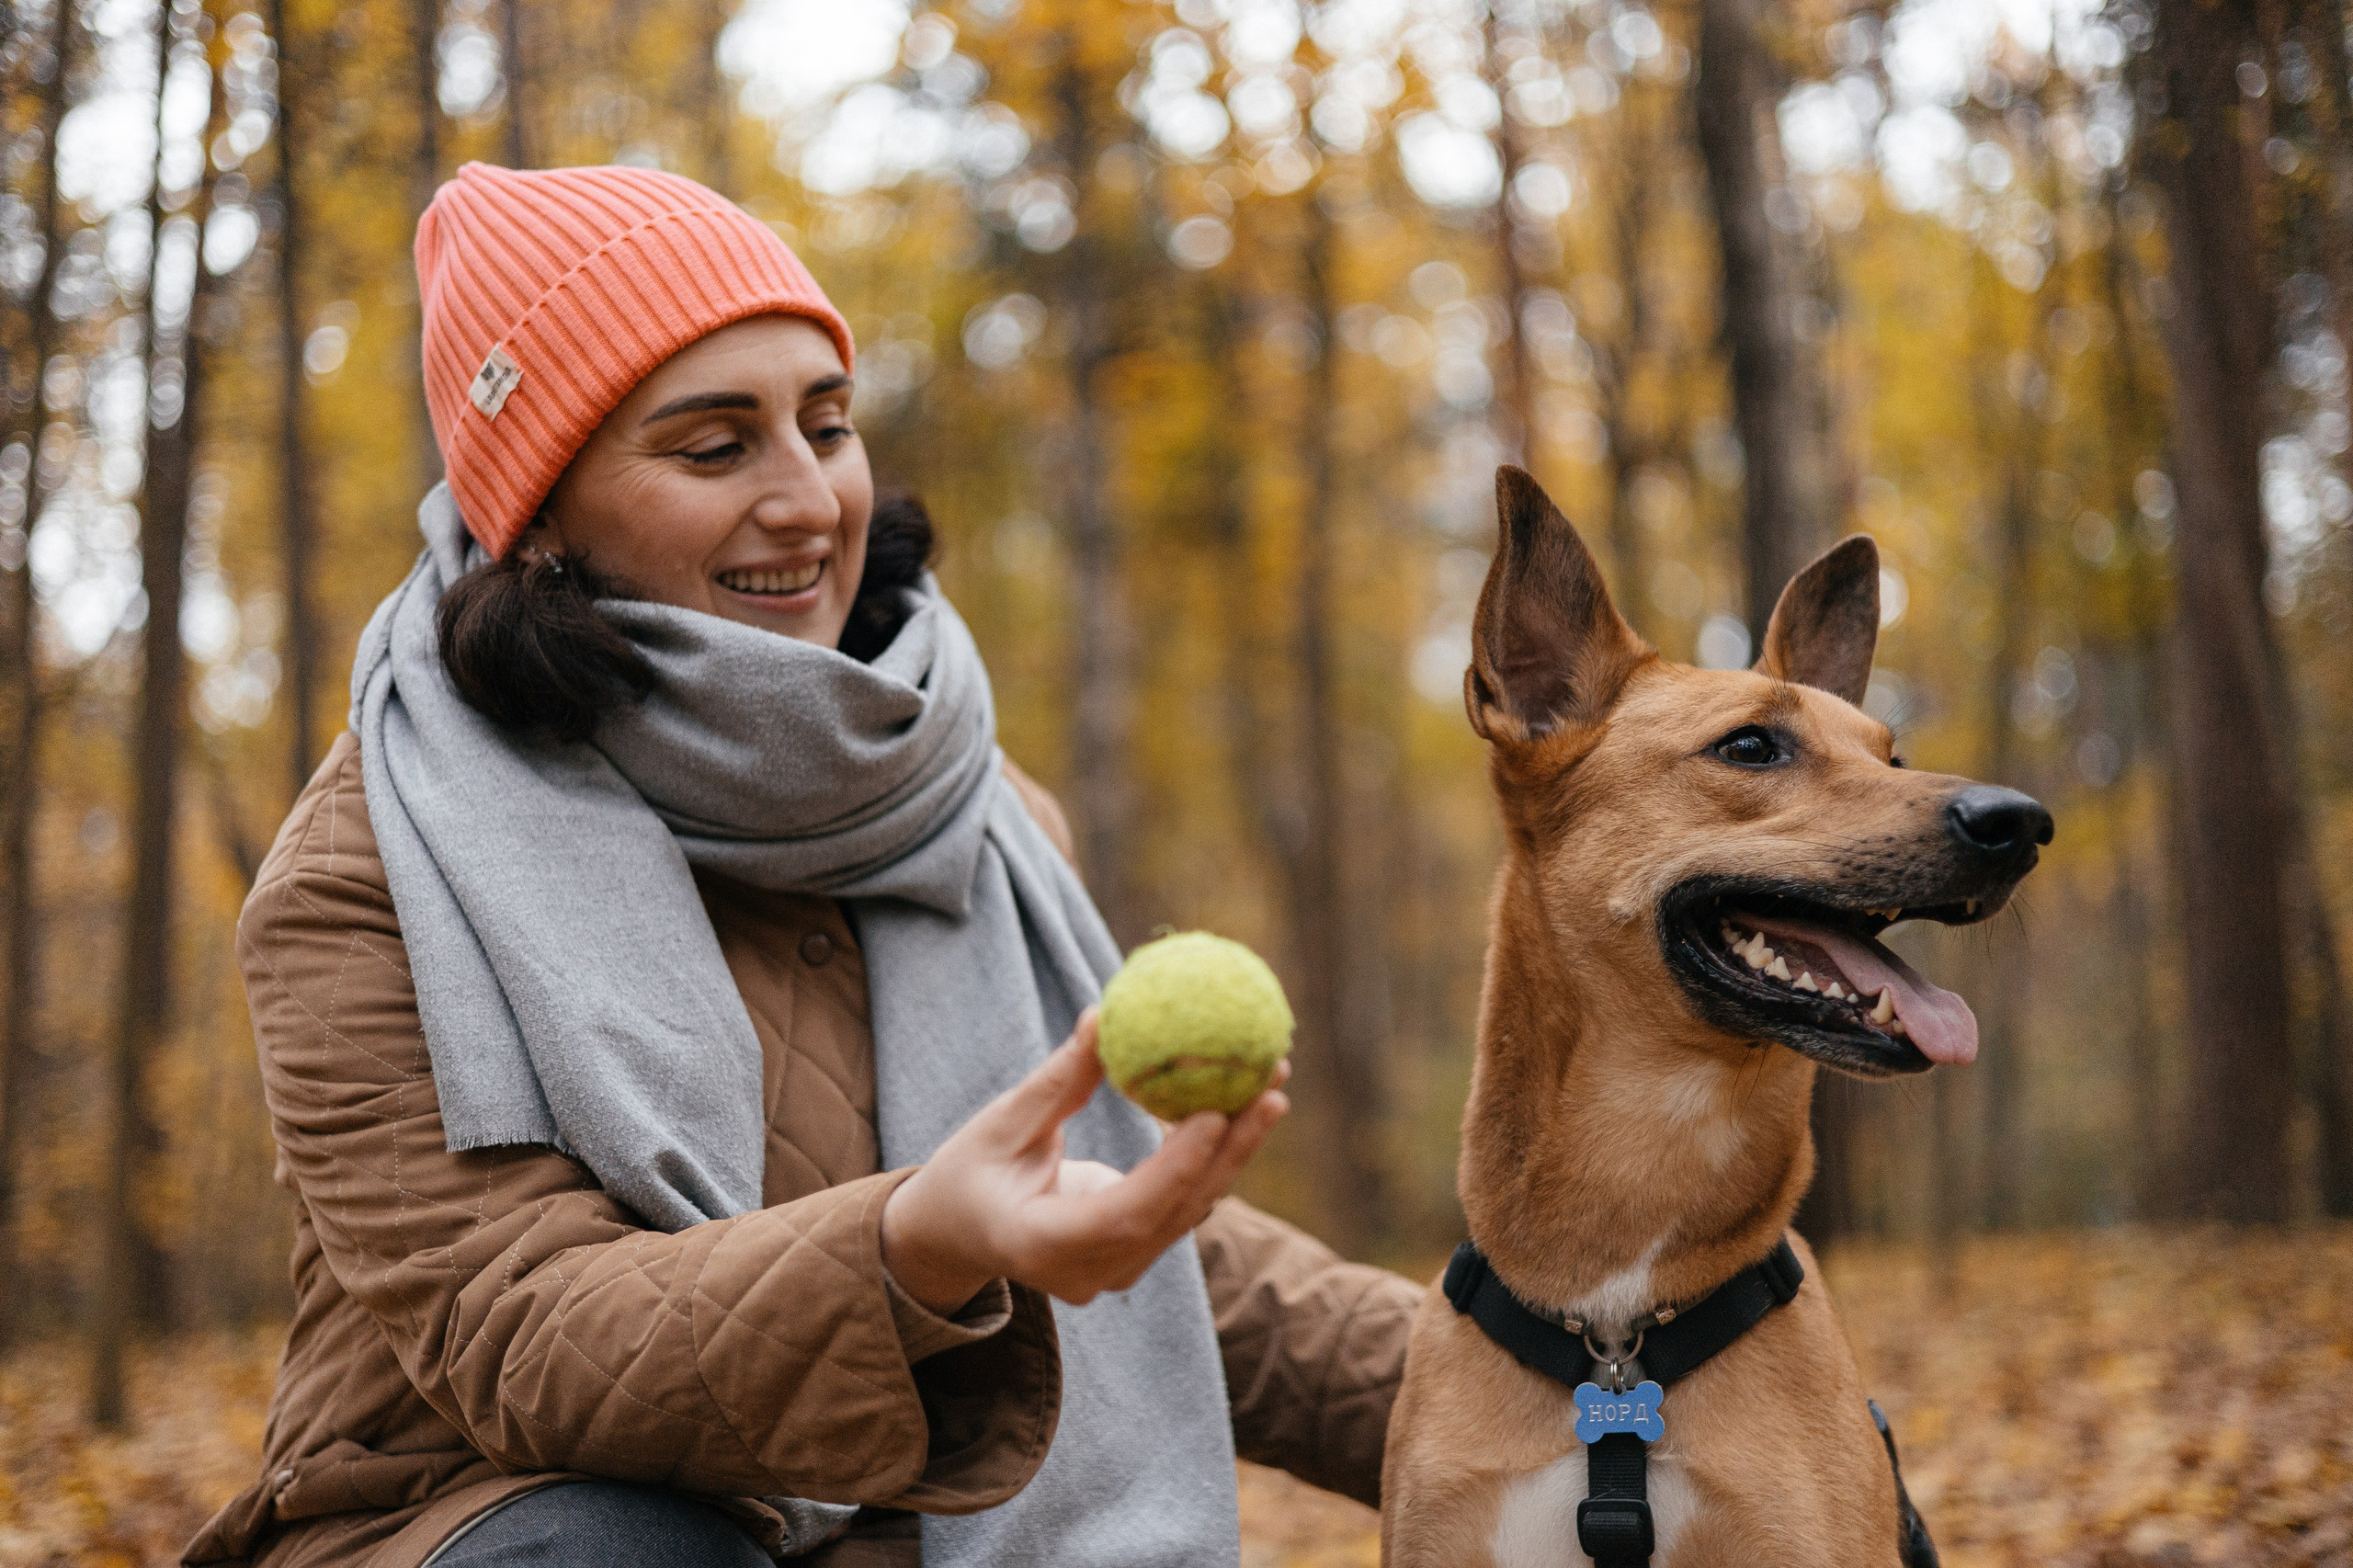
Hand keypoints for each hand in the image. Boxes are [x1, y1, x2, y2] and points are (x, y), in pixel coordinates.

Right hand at [879, 1010, 1289, 1311]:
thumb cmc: (967, 1174)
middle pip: (1176, 1212)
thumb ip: (1056, 1083)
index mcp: (1042, 1245)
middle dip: (1232, 1148)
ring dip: (1236, 1146)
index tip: (1216, 1113)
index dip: (1176, 1167)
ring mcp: (1116, 1271)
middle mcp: (1089, 1271)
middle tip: (1271, 1084)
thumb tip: (1102, 1016)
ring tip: (1271, 1077)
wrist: (958, 1238)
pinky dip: (1214, 1154)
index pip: (1125, 1214)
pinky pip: (1184, 1203)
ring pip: (1190, 1209)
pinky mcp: (1134, 1255)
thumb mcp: (998, 1126)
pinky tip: (1246, 1100)